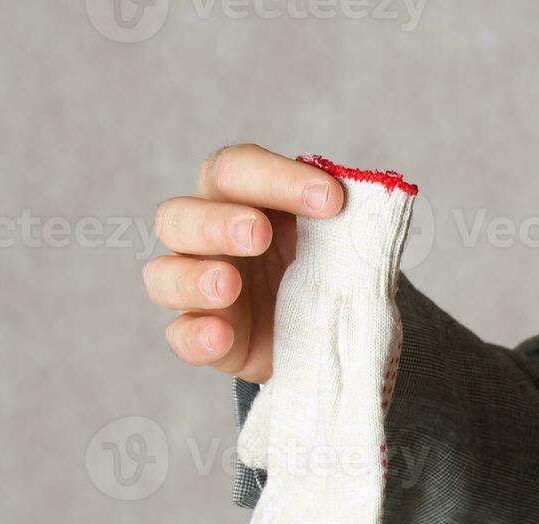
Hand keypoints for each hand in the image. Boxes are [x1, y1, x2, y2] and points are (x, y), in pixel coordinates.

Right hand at [145, 144, 344, 380]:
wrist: (330, 327)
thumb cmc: (326, 264)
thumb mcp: (343, 237)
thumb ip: (348, 220)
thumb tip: (376, 204)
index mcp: (237, 195)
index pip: (235, 169)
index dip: (277, 177)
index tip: (331, 198)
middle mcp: (204, 237)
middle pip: (179, 217)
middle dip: (218, 223)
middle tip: (258, 234)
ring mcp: (197, 290)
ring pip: (162, 276)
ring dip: (194, 278)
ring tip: (230, 284)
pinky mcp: (205, 338)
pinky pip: (180, 336)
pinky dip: (196, 336)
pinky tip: (220, 336)